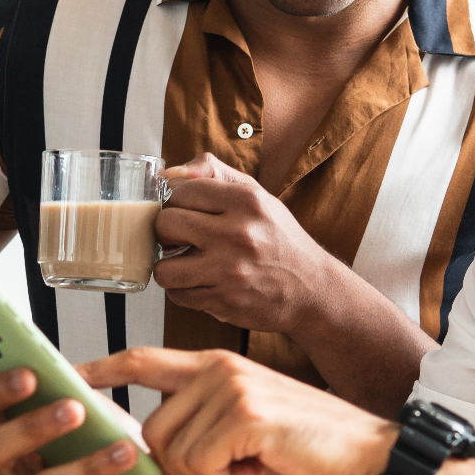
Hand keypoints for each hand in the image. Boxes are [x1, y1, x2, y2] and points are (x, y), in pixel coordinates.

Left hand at [81, 348, 396, 474]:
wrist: (367, 454)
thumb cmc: (307, 445)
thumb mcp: (245, 422)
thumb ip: (199, 417)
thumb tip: (151, 442)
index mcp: (214, 363)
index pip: (143, 359)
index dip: (101, 369)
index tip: (67, 376)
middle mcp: (217, 367)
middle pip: (152, 431)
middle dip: (185, 466)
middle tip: (236, 464)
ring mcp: (231, 387)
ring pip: (174, 454)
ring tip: (253, 461)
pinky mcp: (245, 415)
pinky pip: (202, 467)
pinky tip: (262, 467)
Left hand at [155, 154, 339, 333]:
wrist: (311, 288)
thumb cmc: (278, 239)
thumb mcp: (257, 195)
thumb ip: (213, 173)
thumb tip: (166, 174)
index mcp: (246, 201)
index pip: (180, 191)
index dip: (174, 201)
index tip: (181, 211)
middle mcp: (238, 234)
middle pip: (166, 224)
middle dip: (166, 232)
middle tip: (179, 237)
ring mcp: (230, 270)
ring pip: (164, 267)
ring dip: (169, 266)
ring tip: (184, 263)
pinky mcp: (225, 301)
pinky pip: (178, 294)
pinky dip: (183, 290)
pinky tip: (200, 282)